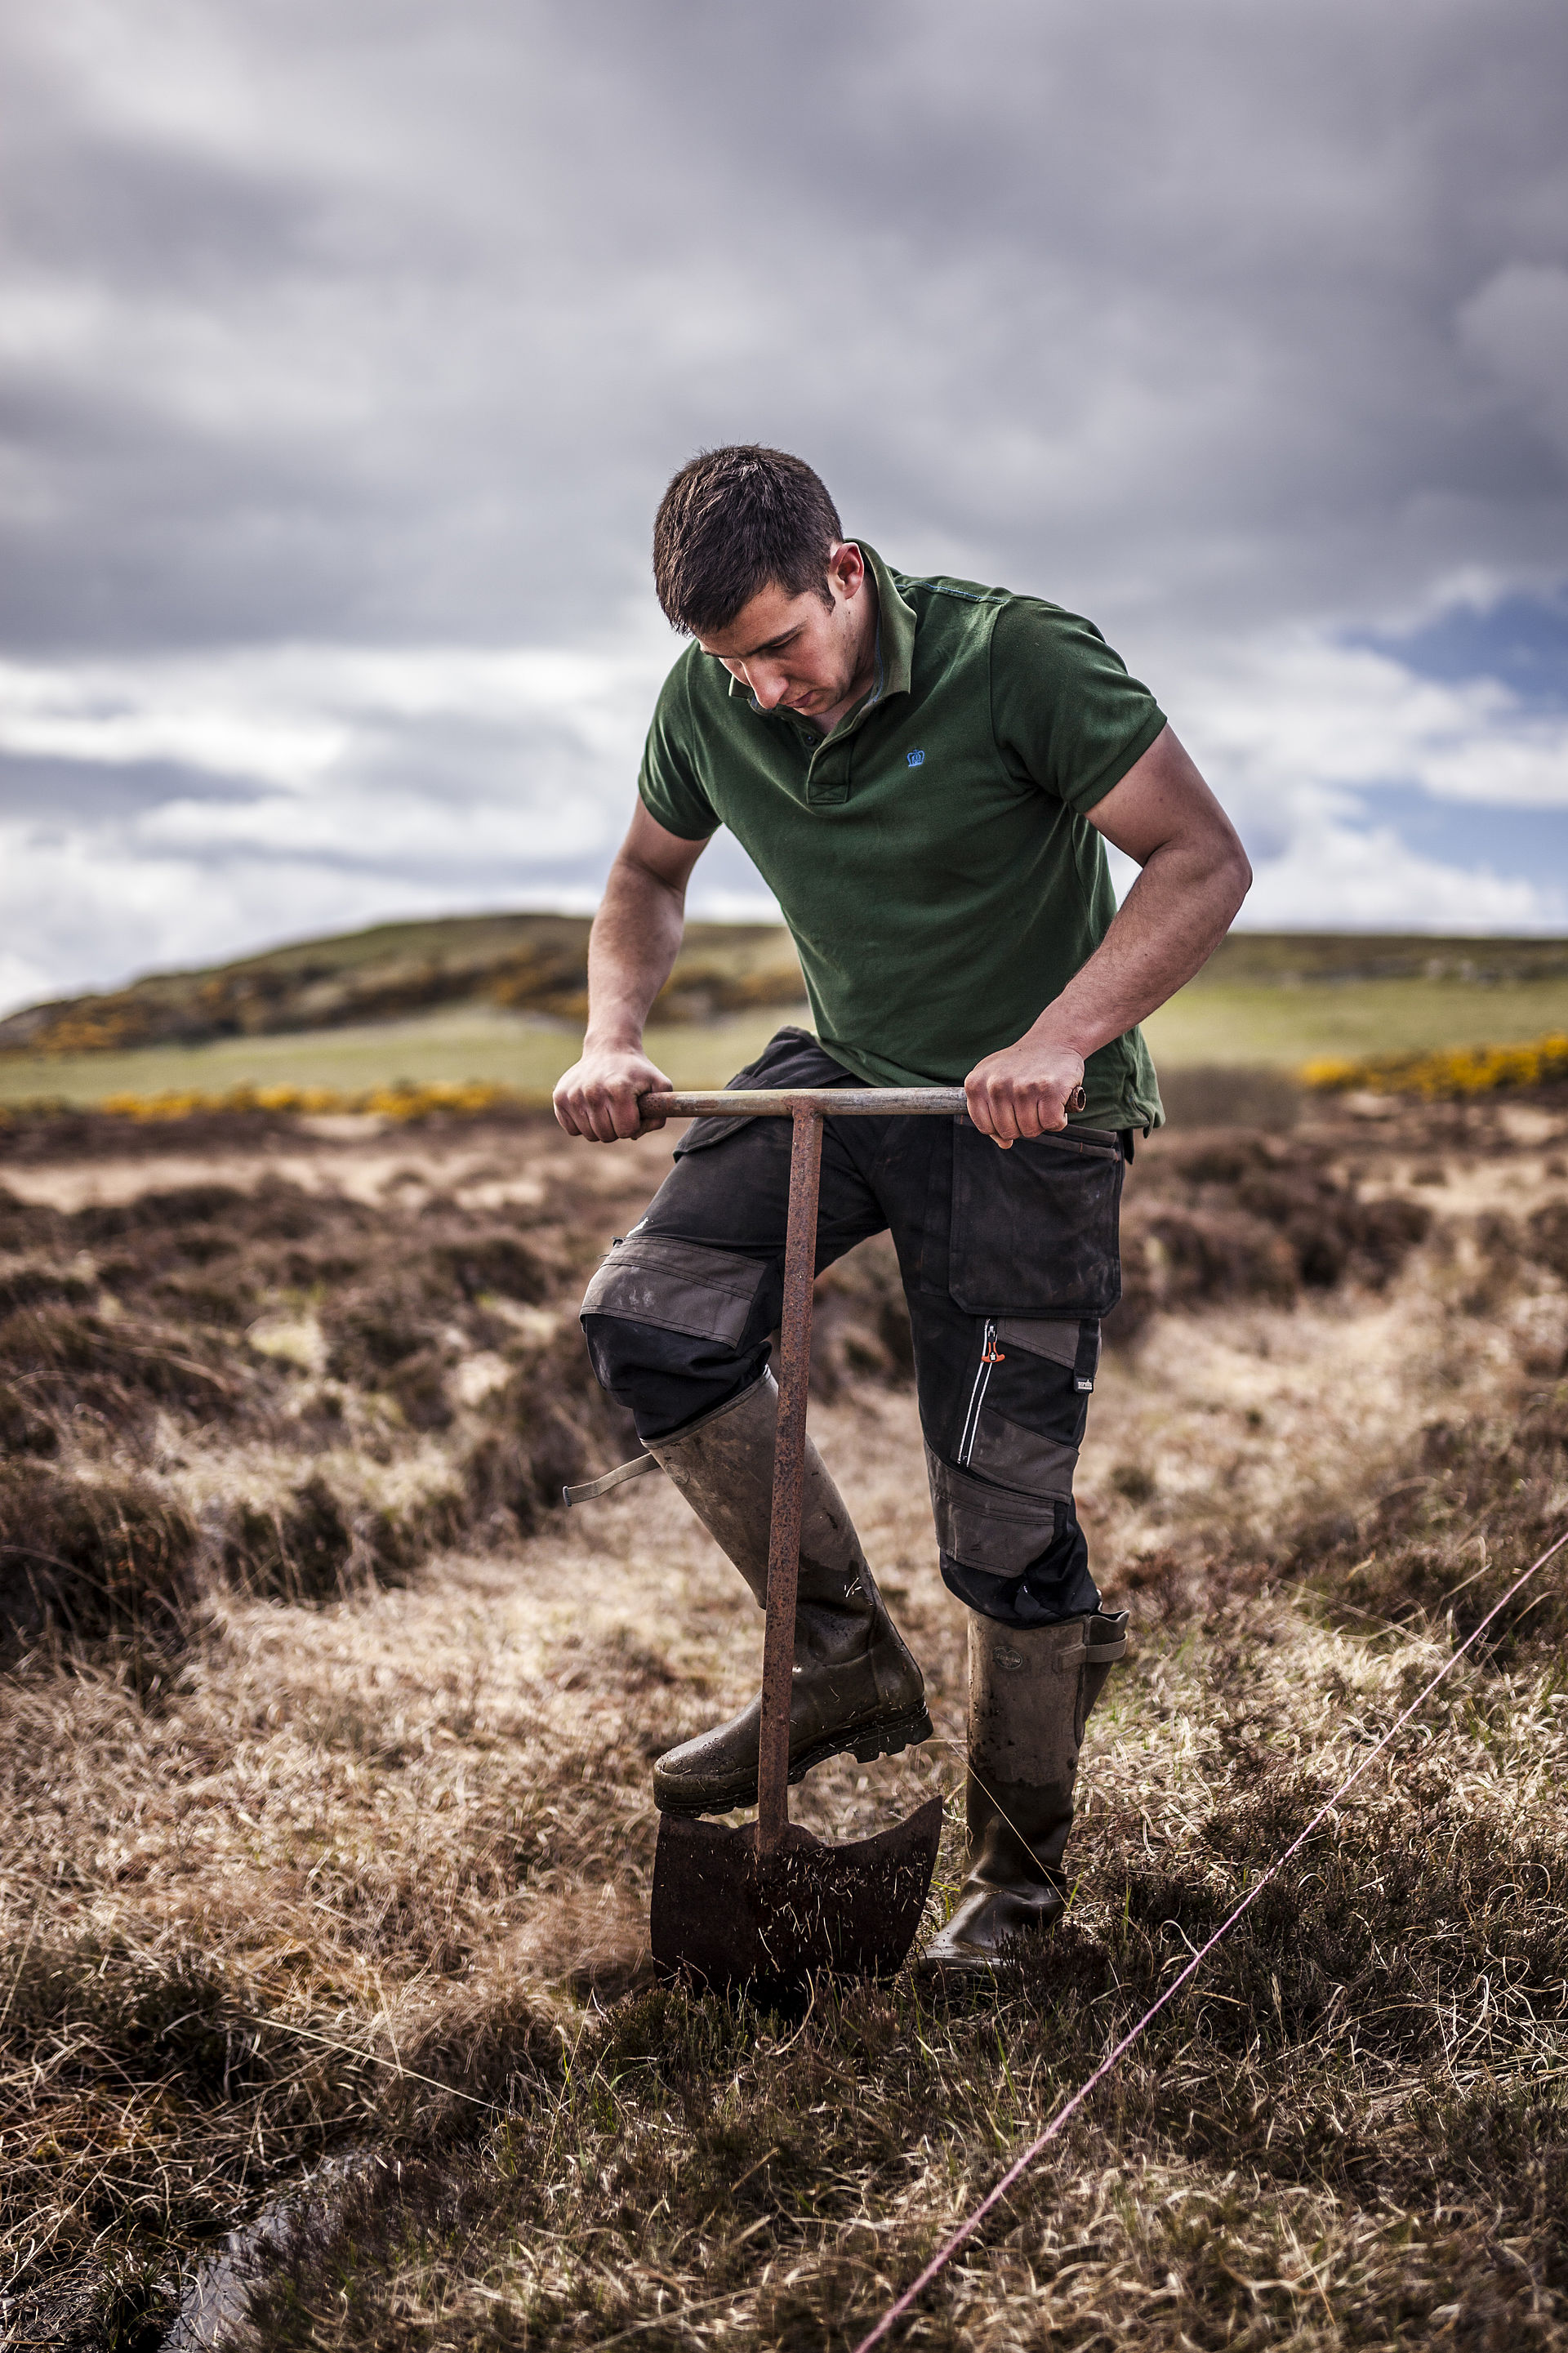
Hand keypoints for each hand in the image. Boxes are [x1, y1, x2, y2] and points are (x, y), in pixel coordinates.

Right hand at [553, 1038, 673, 1141]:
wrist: (609, 1049)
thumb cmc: (636, 1071)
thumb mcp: (660, 1085)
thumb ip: (660, 1113)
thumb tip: (635, 1135)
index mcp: (619, 1089)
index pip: (626, 1130)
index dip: (633, 1125)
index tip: (633, 1111)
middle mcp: (593, 1091)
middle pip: (607, 1135)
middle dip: (617, 1128)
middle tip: (619, 1110)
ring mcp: (573, 1094)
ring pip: (589, 1135)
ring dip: (600, 1127)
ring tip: (606, 1108)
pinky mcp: (559, 1097)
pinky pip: (572, 1129)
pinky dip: (582, 1124)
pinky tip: (590, 1107)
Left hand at [963, 1037, 1085, 1148]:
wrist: (1053, 1040)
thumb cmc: (1022, 1066)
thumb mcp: (994, 1081)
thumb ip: (991, 1113)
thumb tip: (1004, 1144)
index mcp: (976, 1083)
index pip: (985, 1127)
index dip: (1002, 1125)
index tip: (1012, 1110)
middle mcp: (996, 1085)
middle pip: (1009, 1132)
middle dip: (1023, 1124)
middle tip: (1031, 1103)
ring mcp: (1022, 1087)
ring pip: (1030, 1130)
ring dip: (1041, 1121)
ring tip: (1042, 1100)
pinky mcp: (1049, 1090)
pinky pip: (1052, 1124)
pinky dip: (1059, 1120)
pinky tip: (1057, 1103)